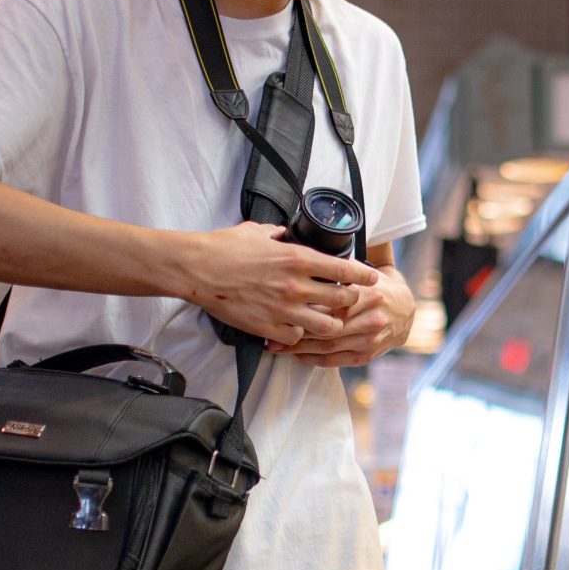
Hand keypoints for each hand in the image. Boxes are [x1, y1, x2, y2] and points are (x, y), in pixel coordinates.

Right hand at [177, 223, 379, 347]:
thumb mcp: (257, 232)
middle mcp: (296, 286)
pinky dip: (299, 334)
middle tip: (349, 300)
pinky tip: (295, 328)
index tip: (371, 278)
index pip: (345, 270)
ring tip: (327, 320)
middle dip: (350, 300)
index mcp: (298, 258)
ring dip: (329, 323)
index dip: (363, 275)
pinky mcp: (268, 327)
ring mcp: (283, 310)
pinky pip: (296, 337)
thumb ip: (278, 234)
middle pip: (342, 300)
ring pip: (326, 326)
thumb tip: (285, 233)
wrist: (197, 269)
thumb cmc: (224, 248)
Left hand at [275, 265, 415, 366]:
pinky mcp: (367, 354)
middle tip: (271, 332)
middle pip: (328, 327)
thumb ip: (343, 267)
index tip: (283, 305)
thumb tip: (320, 245)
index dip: (306, 306)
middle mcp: (372, 318)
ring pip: (330, 346)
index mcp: (370, 293)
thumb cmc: (378, 287)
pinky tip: (298, 356)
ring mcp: (370, 339)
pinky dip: (316, 360)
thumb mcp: (365, 271)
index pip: (334, 302)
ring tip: (278, 347)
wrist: (406, 311)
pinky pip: (337, 360)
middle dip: (298, 331)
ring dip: (301, 348)